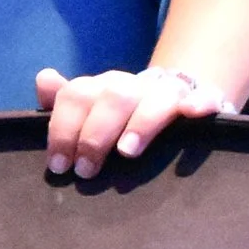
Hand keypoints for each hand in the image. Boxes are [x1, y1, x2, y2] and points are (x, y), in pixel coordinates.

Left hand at [37, 60, 227, 182]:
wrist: (177, 96)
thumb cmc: (123, 116)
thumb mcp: (91, 110)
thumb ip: (65, 104)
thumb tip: (44, 79)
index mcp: (103, 87)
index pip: (77, 95)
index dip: (63, 128)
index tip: (59, 165)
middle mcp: (134, 86)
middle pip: (113, 96)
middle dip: (96, 134)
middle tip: (86, 169)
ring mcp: (169, 92)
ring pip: (155, 97)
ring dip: (141, 123)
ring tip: (127, 152)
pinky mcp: (202, 100)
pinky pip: (204, 97)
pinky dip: (199, 103)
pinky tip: (193, 113)